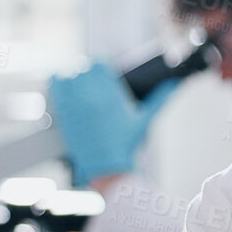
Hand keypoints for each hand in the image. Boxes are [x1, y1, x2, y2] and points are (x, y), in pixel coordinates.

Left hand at [46, 63, 178, 186]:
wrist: (104, 167)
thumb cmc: (126, 145)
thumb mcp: (145, 121)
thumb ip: (160, 99)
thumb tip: (175, 83)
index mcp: (111, 95)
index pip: (100, 64)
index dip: (101, 65)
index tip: (103, 71)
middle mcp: (92, 96)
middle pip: (84, 67)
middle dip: (88, 71)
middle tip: (92, 80)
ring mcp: (75, 104)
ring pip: (69, 75)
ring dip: (73, 76)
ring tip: (78, 84)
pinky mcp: (63, 112)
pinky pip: (55, 86)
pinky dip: (58, 82)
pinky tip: (63, 85)